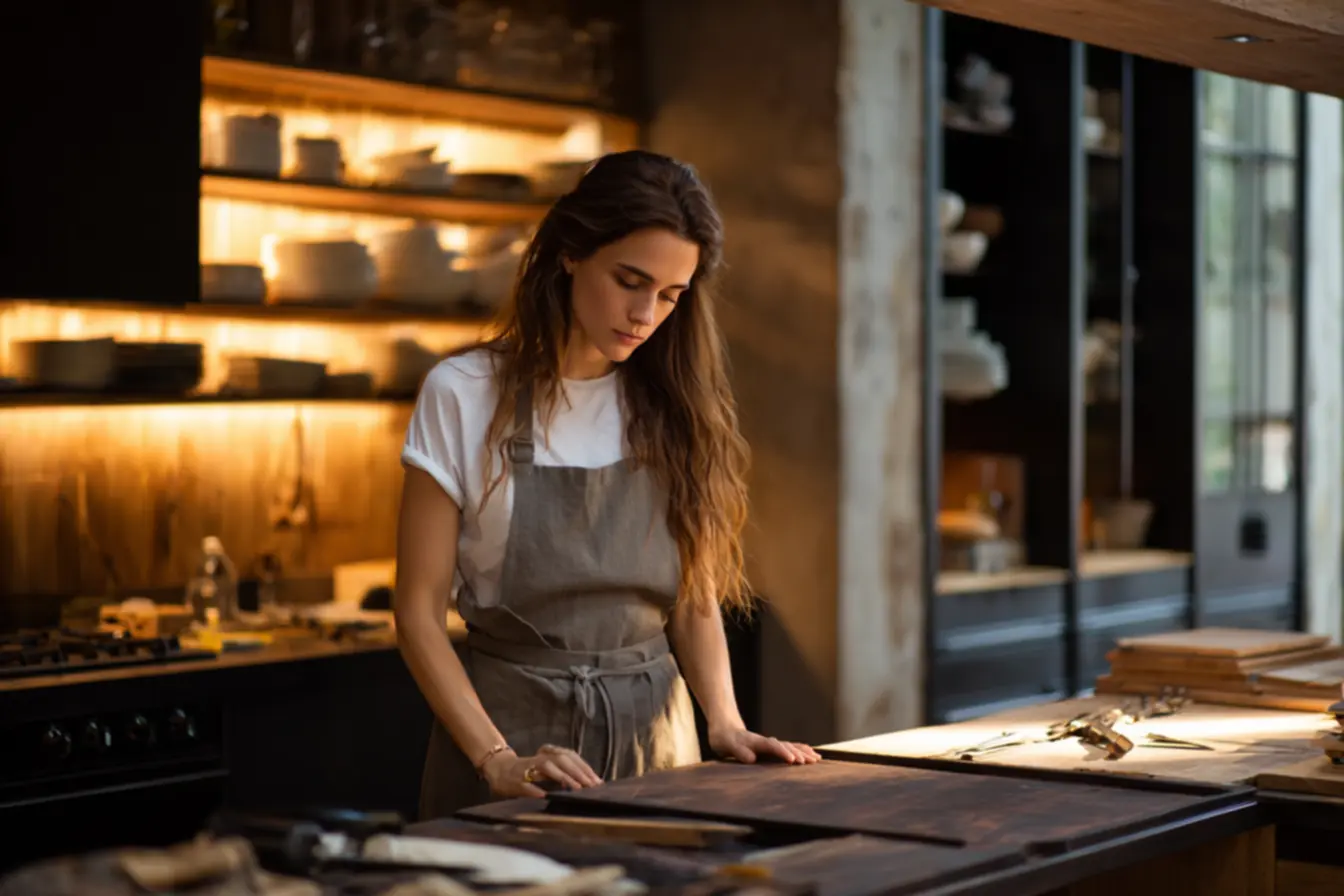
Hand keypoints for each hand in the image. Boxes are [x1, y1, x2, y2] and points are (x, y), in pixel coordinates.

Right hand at [481, 744, 603, 797]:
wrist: (499, 770)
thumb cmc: (528, 772)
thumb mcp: (548, 770)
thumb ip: (565, 774)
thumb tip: (589, 783)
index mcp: (549, 753)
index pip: (570, 756)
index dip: (584, 767)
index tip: (597, 780)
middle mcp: (539, 758)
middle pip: (562, 759)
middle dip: (578, 771)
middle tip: (591, 785)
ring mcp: (526, 768)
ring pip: (546, 766)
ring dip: (562, 777)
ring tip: (575, 788)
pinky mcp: (514, 780)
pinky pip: (526, 785)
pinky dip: (535, 790)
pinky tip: (544, 796)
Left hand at [708, 725, 821, 765]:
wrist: (725, 728)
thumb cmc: (724, 738)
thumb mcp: (727, 745)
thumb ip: (738, 751)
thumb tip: (751, 759)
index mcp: (756, 742)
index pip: (772, 746)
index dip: (782, 753)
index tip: (793, 760)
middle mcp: (766, 741)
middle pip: (786, 746)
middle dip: (799, 753)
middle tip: (812, 761)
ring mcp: (770, 743)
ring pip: (790, 746)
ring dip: (803, 752)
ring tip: (817, 758)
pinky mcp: (772, 746)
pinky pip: (789, 747)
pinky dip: (801, 749)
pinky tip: (811, 753)